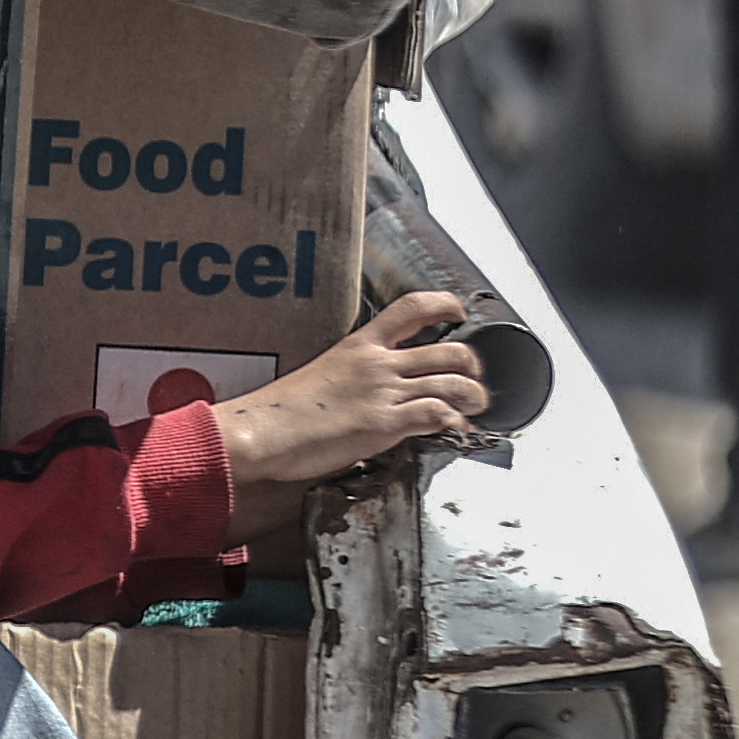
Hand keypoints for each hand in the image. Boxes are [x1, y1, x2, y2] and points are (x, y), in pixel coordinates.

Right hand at [211, 291, 489, 540]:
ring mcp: (383, 393)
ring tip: (476, 406)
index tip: (458, 312)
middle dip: (473, 366)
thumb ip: (352, 378)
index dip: (444, 305)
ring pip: (454, 383)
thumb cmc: (280, 412)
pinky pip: (437, 415)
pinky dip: (455, 423)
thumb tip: (367, 392)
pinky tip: (454, 430)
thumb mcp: (320, 377)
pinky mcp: (384, 424)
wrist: (261, 433)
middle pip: (448, 351)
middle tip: (475, 378)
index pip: (411, 308)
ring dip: (474, 396)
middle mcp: (377, 364)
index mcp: (359, 345)